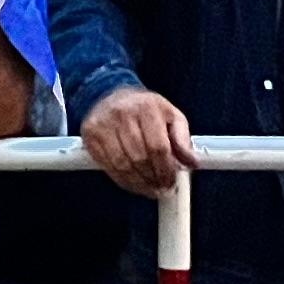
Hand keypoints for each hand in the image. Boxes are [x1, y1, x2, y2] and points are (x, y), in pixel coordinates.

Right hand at [79, 85, 194, 195]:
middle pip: (140, 158)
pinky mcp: (91, 135)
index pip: (159, 147)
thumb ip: (182, 139)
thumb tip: (193, 162)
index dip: (166, 169)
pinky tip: (133, 183)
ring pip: (123, 165)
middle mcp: (123, 114)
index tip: (171, 181)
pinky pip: (107, 166)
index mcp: (147, 107)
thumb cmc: (143, 107)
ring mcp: (104, 125)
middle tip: (161, 188)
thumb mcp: (170, 115)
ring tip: (149, 188)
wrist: (109, 94)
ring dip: (138, 183)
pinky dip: (122, 180)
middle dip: (153, 178)